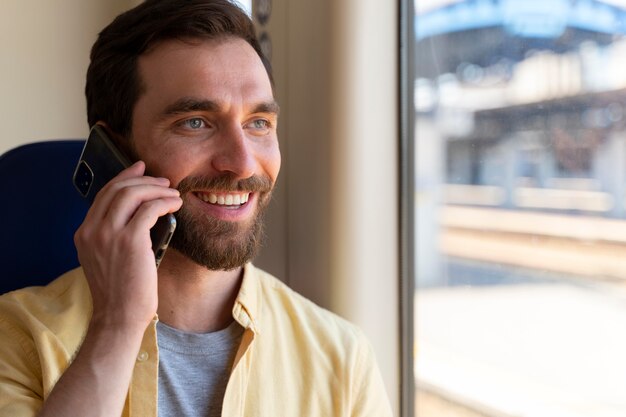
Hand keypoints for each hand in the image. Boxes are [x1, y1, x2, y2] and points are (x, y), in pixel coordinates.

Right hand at [74, 161, 181, 332]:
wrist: (119, 317)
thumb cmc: (120, 291)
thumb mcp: (107, 258)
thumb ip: (113, 236)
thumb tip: (139, 212)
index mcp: (84, 233)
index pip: (104, 194)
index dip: (124, 177)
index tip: (140, 168)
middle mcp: (92, 230)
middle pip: (117, 188)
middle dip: (143, 179)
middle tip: (163, 181)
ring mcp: (109, 235)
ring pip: (132, 193)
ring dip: (156, 189)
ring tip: (172, 194)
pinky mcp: (130, 241)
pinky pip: (149, 209)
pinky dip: (164, 202)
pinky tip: (175, 205)